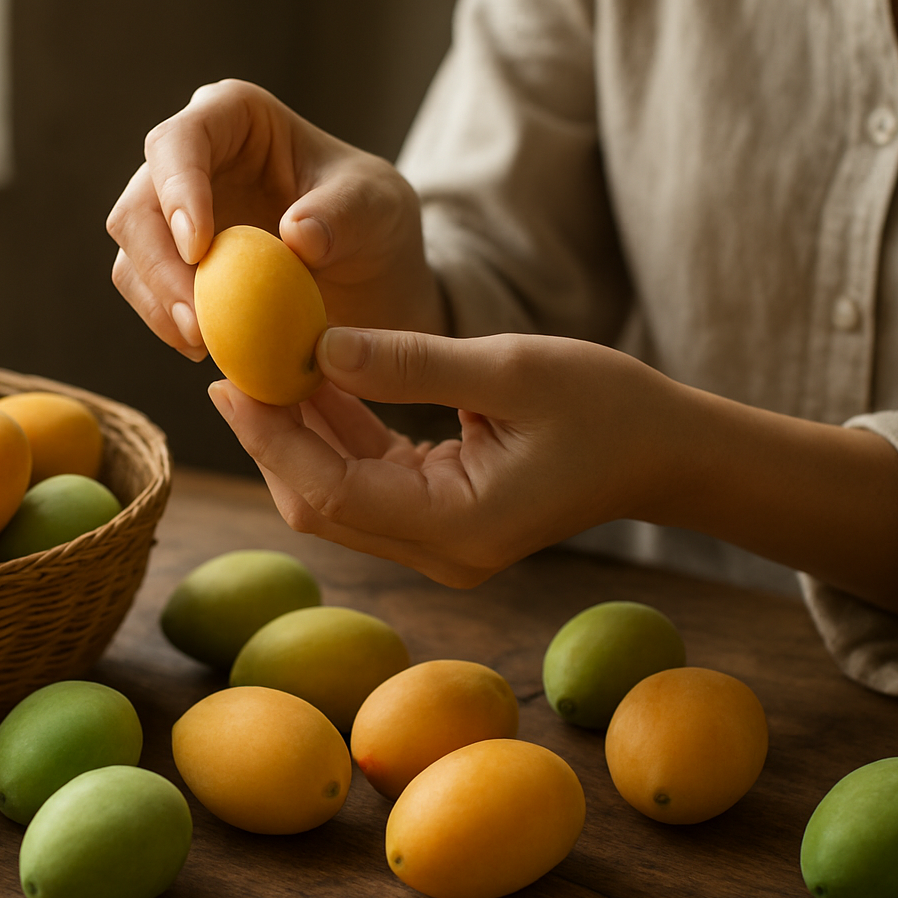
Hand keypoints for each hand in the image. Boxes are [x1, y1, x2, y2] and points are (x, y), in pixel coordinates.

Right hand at [106, 79, 444, 361]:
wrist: (368, 271)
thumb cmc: (371, 218)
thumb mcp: (379, 208)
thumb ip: (345, 215)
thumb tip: (297, 236)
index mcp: (231, 117)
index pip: (180, 142)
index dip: (178, 190)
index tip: (199, 247)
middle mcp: (187, 160)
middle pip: (138, 206)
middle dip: (159, 267)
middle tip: (197, 322)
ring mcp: (171, 215)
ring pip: (131, 257)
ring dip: (158, 305)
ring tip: (205, 344)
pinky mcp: (170, 266)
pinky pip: (148, 296)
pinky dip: (169, 326)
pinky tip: (208, 349)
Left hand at [207, 326, 683, 587]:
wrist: (666, 452)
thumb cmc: (608, 405)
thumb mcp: (510, 369)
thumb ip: (410, 362)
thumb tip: (318, 345)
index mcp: (458, 526)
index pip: (333, 491)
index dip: (273, 439)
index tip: (231, 382)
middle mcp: (441, 552)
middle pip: (323, 504)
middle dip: (273, 441)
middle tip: (231, 372)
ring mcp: (440, 545)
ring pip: (339, 497)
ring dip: (300, 437)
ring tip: (261, 370)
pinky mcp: (442, 521)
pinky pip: (370, 483)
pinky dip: (339, 438)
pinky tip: (315, 385)